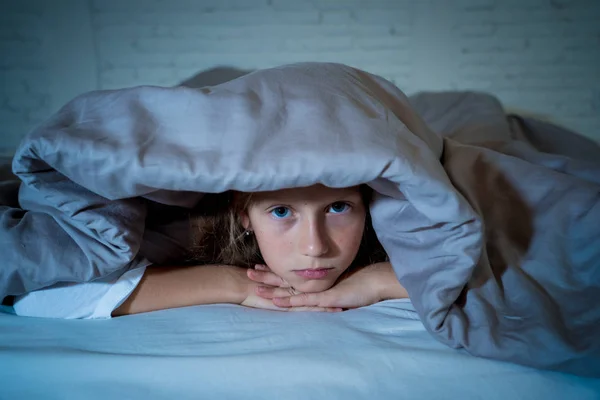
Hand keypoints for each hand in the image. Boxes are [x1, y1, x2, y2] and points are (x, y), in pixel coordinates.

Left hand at [253, 262, 407, 309]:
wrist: (376, 281)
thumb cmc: (361, 283)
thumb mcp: (339, 286)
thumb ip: (326, 288)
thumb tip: (318, 290)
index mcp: (315, 278)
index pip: (290, 274)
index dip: (274, 271)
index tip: (259, 266)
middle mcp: (315, 282)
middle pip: (285, 278)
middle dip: (266, 275)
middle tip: (248, 272)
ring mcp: (320, 289)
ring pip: (291, 289)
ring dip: (273, 288)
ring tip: (254, 287)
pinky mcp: (327, 297)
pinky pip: (305, 301)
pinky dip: (290, 302)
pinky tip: (278, 302)